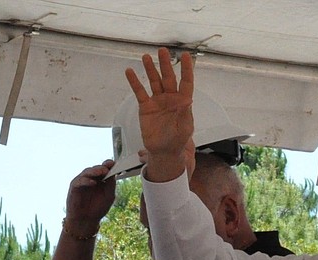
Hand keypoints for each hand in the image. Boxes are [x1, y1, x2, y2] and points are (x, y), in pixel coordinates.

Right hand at [64, 160, 116, 233]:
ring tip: (102, 172)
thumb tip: (113, 172)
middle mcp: (90, 179)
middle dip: (102, 167)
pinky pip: (79, 181)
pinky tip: (93, 183)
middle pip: (95, 169)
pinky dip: (86, 181)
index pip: (103, 169)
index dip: (108, 165)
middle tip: (108, 167)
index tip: (114, 163)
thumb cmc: (97, 208)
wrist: (86, 221)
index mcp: (100, 180)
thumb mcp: (109, 196)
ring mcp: (81, 182)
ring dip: (95, 171)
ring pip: (87, 172)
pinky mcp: (74, 187)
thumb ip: (111, 185)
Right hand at [124, 47, 194, 181]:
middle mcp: (170, 98)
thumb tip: (187, 100)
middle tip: (162, 50)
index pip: (186, 81)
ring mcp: (157, 101)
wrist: (163, 151)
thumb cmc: (177, 141)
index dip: (186, 69)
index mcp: (183, 101)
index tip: (185, 55)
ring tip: (146, 57)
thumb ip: (184, 114)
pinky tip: (130, 71)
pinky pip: (140, 92)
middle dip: (165, 64)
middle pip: (168, 77)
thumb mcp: (184, 129)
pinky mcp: (145, 107)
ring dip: (150, 69)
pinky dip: (135, 82)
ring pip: (154, 81)